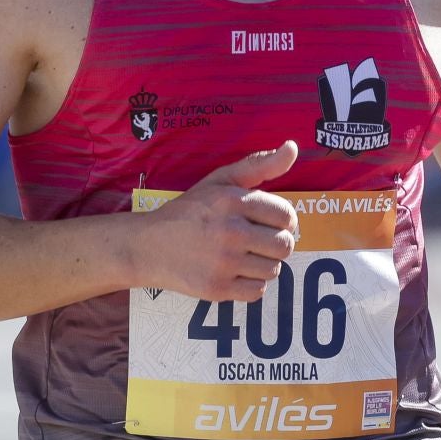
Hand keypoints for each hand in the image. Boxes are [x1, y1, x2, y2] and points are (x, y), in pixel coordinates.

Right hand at [134, 141, 300, 302]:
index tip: (271, 222)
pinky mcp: (217, 288)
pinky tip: (236, 272)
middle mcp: (230, 232)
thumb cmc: (189, 211)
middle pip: (284, 246)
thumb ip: (258, 165)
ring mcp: (223, 263)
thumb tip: (292, 148)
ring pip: (274, 270)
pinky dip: (251, 284)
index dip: (284, 220)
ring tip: (245, 256)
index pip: (286, 215)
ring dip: (264, 264)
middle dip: (277, 243)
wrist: (148, 247)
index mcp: (232, 200)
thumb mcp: (219, 180)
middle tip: (260, 241)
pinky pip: (258, 291)